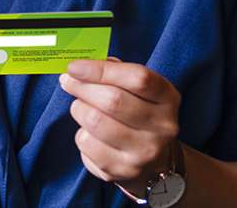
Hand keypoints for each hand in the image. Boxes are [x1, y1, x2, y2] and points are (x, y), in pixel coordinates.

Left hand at [58, 58, 180, 195]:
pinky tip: (89, 132)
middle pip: (113, 100)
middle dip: (82, 87)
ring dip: (79, 109)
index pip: (137, 79)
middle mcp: (162, 127)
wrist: (154, 159)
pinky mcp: (122, 170)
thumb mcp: (138, 89)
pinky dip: (81, 133)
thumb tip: (81, 67)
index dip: (101, 70)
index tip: (74, 66)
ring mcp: (144, 152)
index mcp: (167, 98)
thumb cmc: (138, 112)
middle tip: (68, 82)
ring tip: (81, 107)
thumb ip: (115, 72)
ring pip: (95, 122)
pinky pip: (86, 144)